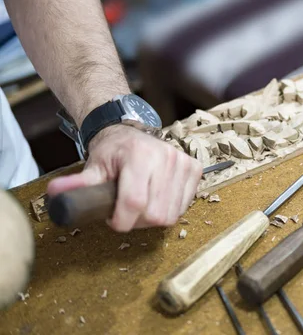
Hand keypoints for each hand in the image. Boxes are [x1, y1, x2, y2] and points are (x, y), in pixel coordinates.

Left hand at [47, 125, 203, 231]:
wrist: (131, 134)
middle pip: (155, 213)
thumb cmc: (112, 152)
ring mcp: (182, 163)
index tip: (113, 220)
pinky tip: (157, 200)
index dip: (122, 220)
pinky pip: (183, 206)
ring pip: (170, 214)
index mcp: (139, 156)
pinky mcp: (193, 169)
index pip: (135, 202)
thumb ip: (77, 184)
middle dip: (137, 221)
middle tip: (126, 212)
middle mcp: (165, 157)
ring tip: (141, 206)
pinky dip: (169, 210)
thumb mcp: (93, 167)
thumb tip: (55, 193)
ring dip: (153, 218)